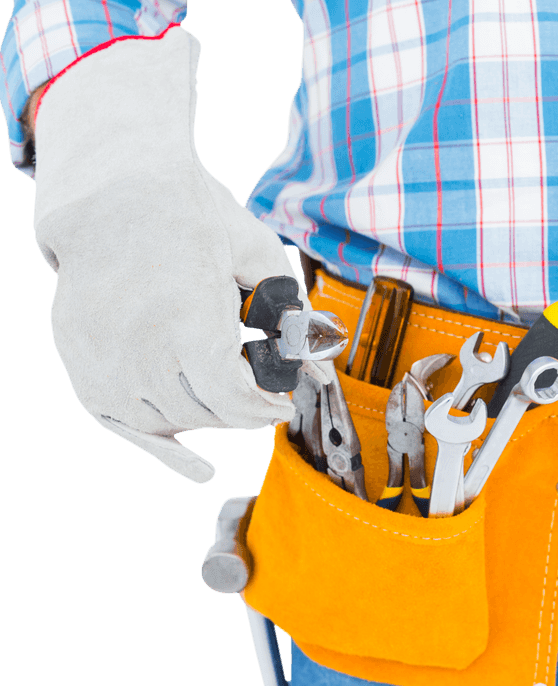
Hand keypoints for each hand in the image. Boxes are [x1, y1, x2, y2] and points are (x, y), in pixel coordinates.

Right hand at [32, 27, 323, 483]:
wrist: (114, 194)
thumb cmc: (192, 218)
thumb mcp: (256, 250)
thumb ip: (291, 307)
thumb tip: (319, 356)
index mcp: (186, 315)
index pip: (231, 396)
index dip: (263, 407)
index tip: (281, 403)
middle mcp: (137, 342)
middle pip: (202, 412)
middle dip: (242, 414)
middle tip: (263, 402)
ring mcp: (101, 355)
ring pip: (165, 421)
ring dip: (205, 420)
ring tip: (227, 398)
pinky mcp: (81, 360)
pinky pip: (121, 421)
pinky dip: (159, 442)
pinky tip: (195, 464)